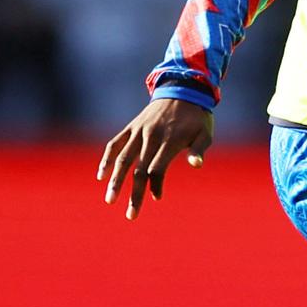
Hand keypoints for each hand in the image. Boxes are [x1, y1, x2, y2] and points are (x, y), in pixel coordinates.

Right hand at [98, 97, 215, 219]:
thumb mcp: (205, 133)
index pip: (157, 168)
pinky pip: (115, 144)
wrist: (182, 90)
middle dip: (134, 193)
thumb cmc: (197, 118)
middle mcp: (151, 136)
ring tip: (110, 200)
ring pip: (123, 159)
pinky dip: (107, 159)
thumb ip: (199, 150)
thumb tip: (196, 165)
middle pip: (138, 169)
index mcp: (169, 140)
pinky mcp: (131, 127)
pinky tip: (101, 175)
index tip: (157, 197)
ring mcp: (138, 131)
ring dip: (115, 181)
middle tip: (131, 216)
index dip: (155, 184)